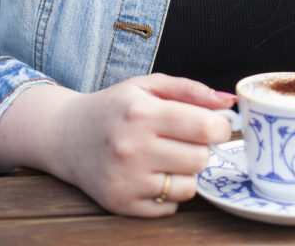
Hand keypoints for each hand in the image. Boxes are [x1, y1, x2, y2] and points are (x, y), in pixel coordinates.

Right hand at [0, 73, 234, 215]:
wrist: (65, 136)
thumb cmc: (112, 109)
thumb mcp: (145, 86)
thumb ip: (188, 90)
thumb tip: (229, 102)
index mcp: (139, 111)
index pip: (204, 126)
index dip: (220, 127)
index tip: (215, 125)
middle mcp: (131, 146)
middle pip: (201, 158)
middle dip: (200, 149)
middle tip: (182, 141)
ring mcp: (126, 178)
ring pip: (189, 186)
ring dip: (184, 173)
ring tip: (163, 158)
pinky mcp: (122, 203)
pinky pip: (170, 207)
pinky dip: (167, 193)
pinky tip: (149, 175)